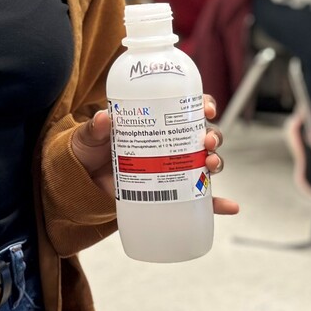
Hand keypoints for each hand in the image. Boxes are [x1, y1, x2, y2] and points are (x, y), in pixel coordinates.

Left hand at [72, 95, 238, 215]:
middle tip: (206, 141)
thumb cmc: (88, 151)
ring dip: (215, 161)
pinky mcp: (170, 192)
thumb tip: (104, 117)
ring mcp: (171, 167)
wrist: (80, 182)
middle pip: (201, 135)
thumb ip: (95, 128)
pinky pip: (199, 198)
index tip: (206, 107)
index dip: (202, 104)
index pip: (185, 108)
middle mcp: (168, 142)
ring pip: (204, 162)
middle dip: (212, 135)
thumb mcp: (89, 136)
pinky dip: (217, 203)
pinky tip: (230, 206)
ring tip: (210, 164)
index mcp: (155, 121)